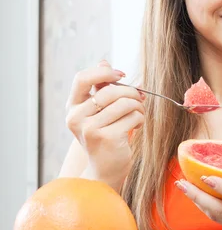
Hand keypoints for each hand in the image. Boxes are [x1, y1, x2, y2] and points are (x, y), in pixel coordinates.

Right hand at [65, 60, 144, 189]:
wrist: (104, 168)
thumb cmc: (105, 135)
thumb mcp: (99, 111)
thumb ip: (101, 88)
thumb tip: (103, 61)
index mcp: (72, 107)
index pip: (82, 78)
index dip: (104, 72)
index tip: (121, 75)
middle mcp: (76, 118)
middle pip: (111, 91)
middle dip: (131, 93)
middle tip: (139, 99)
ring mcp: (90, 129)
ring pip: (125, 103)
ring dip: (139, 107)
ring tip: (139, 114)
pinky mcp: (107, 138)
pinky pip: (133, 117)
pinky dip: (141, 119)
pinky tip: (137, 126)